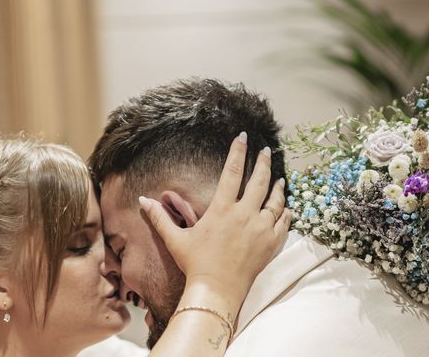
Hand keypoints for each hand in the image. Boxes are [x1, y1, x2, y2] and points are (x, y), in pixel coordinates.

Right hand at [139, 132, 289, 303]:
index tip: (243, 137)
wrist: (216, 291)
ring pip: (275, 200)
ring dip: (277, 186)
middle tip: (266, 150)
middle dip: (263, 162)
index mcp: (222, 209)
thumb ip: (159, 218)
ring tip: (279, 178)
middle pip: (259, 180)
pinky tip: (286, 207)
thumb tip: (142, 200)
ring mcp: (260, 229)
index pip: (232, 171)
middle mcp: (244, 215)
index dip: (237, 151)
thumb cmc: (195, 264)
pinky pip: (283, 223)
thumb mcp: (175, 239)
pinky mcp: (270, 244)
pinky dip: (285, 212)